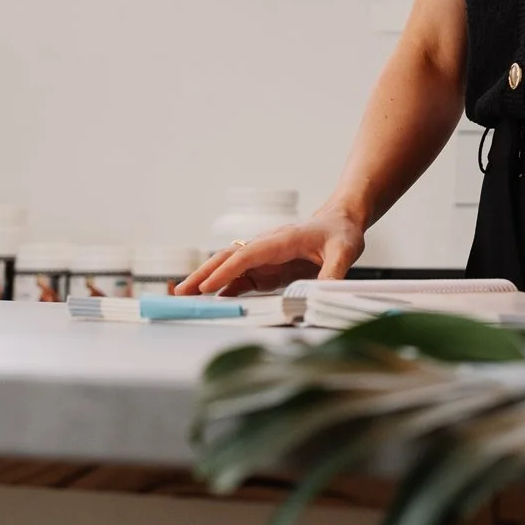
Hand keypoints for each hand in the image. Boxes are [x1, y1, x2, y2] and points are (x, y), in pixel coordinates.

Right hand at [176, 206, 365, 295]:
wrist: (340, 222)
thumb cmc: (340, 232)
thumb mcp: (344, 251)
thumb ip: (334, 272)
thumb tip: (321, 294)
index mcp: (282, 239)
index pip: (248, 255)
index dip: (227, 271)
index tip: (208, 287)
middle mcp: (266, 247)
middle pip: (228, 259)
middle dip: (203, 275)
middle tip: (180, 293)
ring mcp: (264, 258)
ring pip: (228, 268)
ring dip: (206, 282)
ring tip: (184, 299)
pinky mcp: (266, 269)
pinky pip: (240, 279)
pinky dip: (223, 290)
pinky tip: (211, 302)